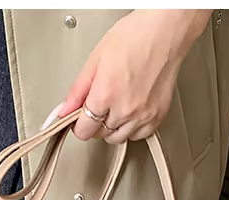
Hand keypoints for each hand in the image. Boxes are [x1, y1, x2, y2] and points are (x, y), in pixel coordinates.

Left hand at [58, 10, 211, 143]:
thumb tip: (64, 110)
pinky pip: (139, 135)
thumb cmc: (134, 38)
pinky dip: (132, 128)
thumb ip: (78, 90)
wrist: (164, 33)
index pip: (84, 130)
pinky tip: (130, 111)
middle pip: (100, 134)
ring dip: (113, 127)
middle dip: (95, 123)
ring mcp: (143, 116)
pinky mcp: (157, 117)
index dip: (78, 125)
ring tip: (115, 106)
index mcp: (106, 94)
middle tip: (99, 105)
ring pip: (119, 138)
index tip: (79, 119)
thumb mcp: (96, 59)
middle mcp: (125, 109)